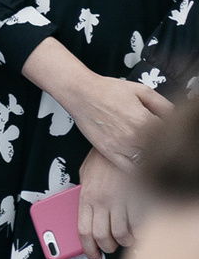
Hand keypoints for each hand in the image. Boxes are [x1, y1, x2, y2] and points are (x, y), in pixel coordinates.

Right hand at [24, 39, 172, 166]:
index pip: (171, 135)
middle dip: (164, 147)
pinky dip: (138, 168)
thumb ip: (164, 105)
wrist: (81, 93)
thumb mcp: (142, 90)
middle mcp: (134, 136)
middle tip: (161, 141)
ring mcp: (121, 147)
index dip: (173, 134)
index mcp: (146, 121)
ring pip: (147, 162)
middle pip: (161, 151)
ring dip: (152, 158)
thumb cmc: (108, 90)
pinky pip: (130, 169)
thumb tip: (178, 118)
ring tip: (150, 150)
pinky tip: (140, 161)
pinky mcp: (109, 152)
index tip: (171, 132)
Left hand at [82, 149, 139, 256]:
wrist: (124, 142)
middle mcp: (103, 202)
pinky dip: (140, 234)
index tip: (92, 257)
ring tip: (125, 239)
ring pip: (122, 235)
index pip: (83, 231)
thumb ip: (84, 194)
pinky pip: (140, 226)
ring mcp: (122, 202)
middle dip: (107, 248)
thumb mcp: (85, 174)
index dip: (88, 249)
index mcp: (86, 196)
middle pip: (102, 237)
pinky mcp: (138, 200)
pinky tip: (139, 232)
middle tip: (110, 247)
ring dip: (124, 243)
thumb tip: (84, 214)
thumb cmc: (103, 157)